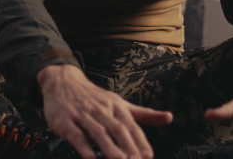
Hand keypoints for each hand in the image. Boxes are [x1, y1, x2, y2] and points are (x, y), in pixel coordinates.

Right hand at [37, 64, 172, 158]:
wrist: (62, 81)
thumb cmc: (95, 98)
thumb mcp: (120, 103)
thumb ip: (144, 114)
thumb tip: (169, 118)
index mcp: (117, 107)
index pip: (131, 126)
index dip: (140, 141)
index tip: (148, 156)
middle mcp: (102, 110)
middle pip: (117, 130)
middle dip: (128, 147)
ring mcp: (83, 115)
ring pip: (99, 132)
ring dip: (109, 148)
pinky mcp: (65, 121)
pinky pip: (76, 135)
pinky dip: (84, 147)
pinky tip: (90, 158)